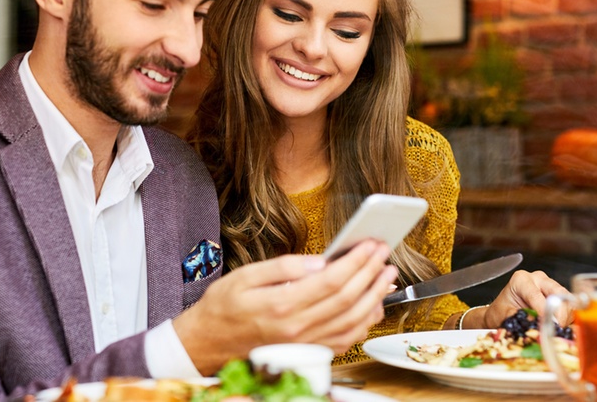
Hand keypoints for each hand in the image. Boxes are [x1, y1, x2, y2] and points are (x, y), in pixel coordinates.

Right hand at [173, 240, 397, 374]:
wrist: (209, 342)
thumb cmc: (224, 306)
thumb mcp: (244, 275)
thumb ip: (282, 267)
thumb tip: (316, 261)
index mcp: (281, 305)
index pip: (331, 281)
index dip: (355, 261)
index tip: (370, 244)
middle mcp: (297, 328)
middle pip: (347, 299)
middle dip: (370, 273)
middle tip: (384, 254)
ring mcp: (305, 344)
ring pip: (352, 321)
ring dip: (375, 297)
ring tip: (387, 276)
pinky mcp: (308, 352)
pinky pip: (345, 340)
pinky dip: (365, 323)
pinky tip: (373, 305)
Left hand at [469, 270, 571, 328]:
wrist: (502, 313)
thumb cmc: (501, 312)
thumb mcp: (504, 316)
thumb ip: (517, 318)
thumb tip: (533, 324)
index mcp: (521, 280)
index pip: (536, 295)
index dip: (544, 311)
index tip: (549, 325)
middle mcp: (538, 279)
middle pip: (558, 293)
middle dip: (559, 314)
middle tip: (556, 330)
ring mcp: (551, 286)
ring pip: (567, 300)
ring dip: (565, 318)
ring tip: (555, 331)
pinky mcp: (560, 295)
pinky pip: (571, 306)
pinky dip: (569, 319)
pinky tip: (559, 328)